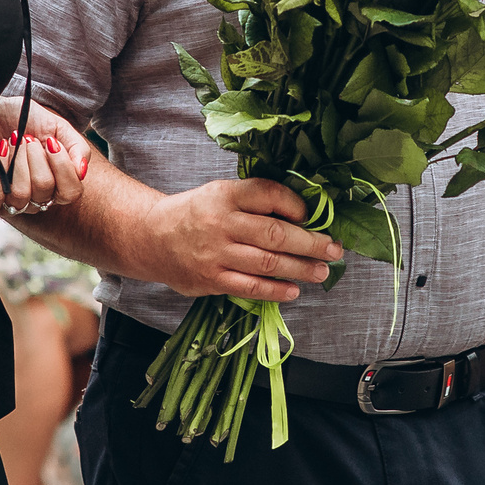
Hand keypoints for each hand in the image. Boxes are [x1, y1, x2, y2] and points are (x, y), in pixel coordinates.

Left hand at [0, 98, 90, 217]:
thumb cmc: (23, 120)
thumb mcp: (56, 126)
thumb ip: (77, 147)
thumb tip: (82, 170)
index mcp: (56, 184)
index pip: (71, 193)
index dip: (63, 167)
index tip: (50, 141)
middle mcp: (35, 199)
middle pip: (45, 190)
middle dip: (35, 157)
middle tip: (27, 139)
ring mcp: (10, 202)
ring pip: (21, 195)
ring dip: (17, 161)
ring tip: (11, 142)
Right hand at [141, 177, 343, 302]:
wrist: (151, 237)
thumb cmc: (196, 214)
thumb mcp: (221, 194)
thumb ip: (255, 200)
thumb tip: (302, 214)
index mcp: (224, 194)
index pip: (267, 194)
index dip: (295, 205)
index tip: (312, 215)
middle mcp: (220, 223)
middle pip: (274, 233)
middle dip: (310, 242)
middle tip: (333, 249)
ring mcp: (215, 253)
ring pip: (267, 262)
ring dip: (300, 268)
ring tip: (321, 271)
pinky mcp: (211, 279)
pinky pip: (250, 287)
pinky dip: (275, 290)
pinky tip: (293, 291)